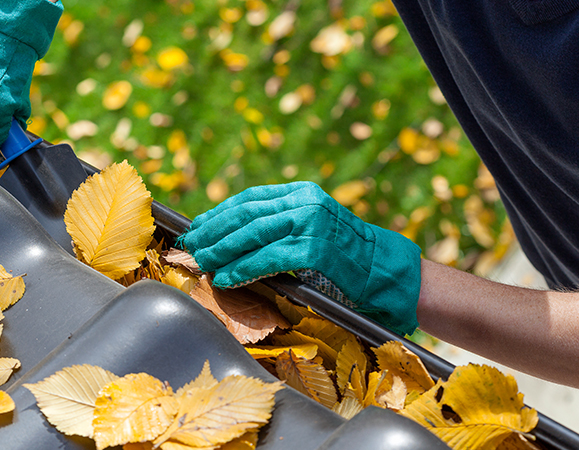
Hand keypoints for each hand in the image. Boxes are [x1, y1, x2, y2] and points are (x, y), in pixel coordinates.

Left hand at [180, 181, 421, 334]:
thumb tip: (233, 235)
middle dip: (213, 231)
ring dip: (222, 250)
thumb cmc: (347, 255)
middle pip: (245, 214)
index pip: (250, 198)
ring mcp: (311, 224)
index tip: (198, 226)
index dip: (219, 213)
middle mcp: (305, 202)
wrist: (387, 271)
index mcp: (302, 192)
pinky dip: (243, 269)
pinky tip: (227, 278)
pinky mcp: (315, 250)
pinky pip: (268, 259)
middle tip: (191, 246)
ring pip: (252, 234)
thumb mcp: (314, 225)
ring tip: (203, 262)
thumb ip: (281, 223)